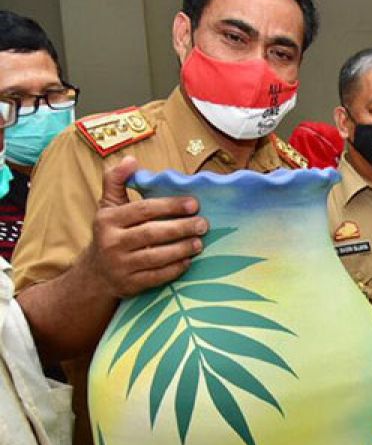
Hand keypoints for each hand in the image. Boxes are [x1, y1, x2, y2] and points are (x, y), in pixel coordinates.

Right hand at [81, 156, 205, 298]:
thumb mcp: (108, 206)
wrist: (95, 274)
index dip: (170, 206)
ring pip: (155, 256)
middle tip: (203, 224)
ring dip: (181, 249)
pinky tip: (188, 261)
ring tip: (199, 243)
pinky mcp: (130, 284)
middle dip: (180, 228)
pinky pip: (156, 277)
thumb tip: (130, 160)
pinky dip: (174, 269)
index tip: (194, 203)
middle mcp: (111, 242)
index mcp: (108, 220)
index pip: (143, 210)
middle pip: (151, 233)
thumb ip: (117, 181)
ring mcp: (120, 265)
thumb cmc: (109, 234)